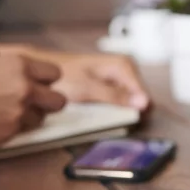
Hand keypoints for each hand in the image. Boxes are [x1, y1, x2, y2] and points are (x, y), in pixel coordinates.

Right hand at [0, 56, 65, 152]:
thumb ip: (11, 74)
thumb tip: (27, 81)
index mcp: (18, 64)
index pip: (53, 73)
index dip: (46, 82)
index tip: (39, 86)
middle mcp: (25, 87)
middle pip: (58, 100)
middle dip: (47, 103)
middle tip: (33, 105)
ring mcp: (19, 111)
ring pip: (41, 119)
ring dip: (28, 119)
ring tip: (4, 115)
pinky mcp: (9, 132)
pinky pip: (21, 132)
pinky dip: (12, 130)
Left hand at [32, 51, 148, 110]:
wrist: (45, 73)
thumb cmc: (63, 76)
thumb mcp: (89, 89)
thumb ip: (116, 96)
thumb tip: (143, 103)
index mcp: (124, 66)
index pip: (144, 97)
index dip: (136, 112)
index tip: (124, 122)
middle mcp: (126, 71)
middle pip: (139, 101)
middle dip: (127, 113)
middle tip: (108, 120)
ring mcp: (119, 80)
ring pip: (130, 104)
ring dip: (118, 114)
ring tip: (100, 115)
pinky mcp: (112, 89)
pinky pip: (119, 104)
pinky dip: (111, 111)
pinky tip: (98, 112)